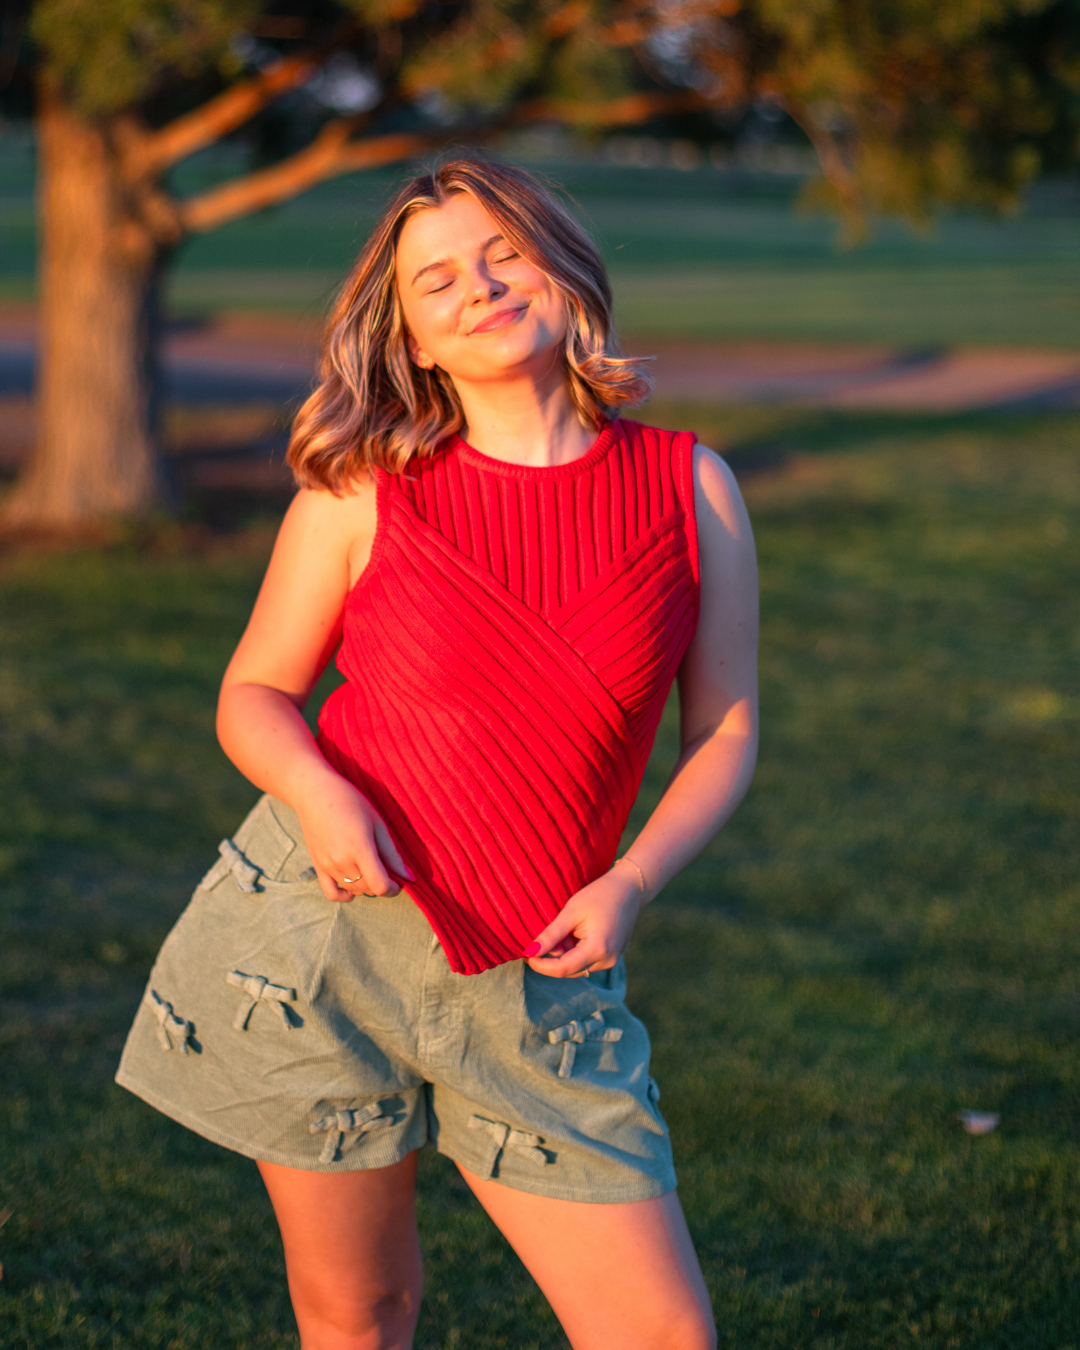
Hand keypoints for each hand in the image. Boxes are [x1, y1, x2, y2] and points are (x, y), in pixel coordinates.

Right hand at [295, 772, 412, 903]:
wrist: (315, 793)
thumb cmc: (350, 802)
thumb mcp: (377, 823)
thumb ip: (392, 854)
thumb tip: (408, 877)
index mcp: (360, 848)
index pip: (380, 885)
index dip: (393, 889)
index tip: (399, 882)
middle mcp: (341, 861)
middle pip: (368, 889)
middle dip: (382, 884)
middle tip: (387, 869)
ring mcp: (327, 865)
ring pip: (353, 890)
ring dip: (367, 887)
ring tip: (371, 869)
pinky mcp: (317, 866)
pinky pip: (331, 893)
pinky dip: (345, 895)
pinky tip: (354, 888)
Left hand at [523, 867, 643, 978]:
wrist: (629, 888)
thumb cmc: (599, 895)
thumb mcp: (571, 913)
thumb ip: (550, 935)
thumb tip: (530, 952)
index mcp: (597, 950)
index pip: (561, 969)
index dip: (540, 965)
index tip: (526, 955)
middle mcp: (607, 961)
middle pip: (569, 970)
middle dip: (554, 956)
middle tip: (549, 933)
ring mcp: (612, 960)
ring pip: (577, 966)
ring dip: (566, 953)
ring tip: (568, 928)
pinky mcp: (613, 956)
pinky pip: (587, 960)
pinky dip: (576, 951)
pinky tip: (577, 931)